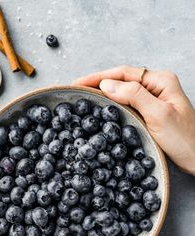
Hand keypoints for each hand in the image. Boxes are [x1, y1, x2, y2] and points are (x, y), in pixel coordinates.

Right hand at [73, 65, 194, 174]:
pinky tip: (103, 111)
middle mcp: (156, 87)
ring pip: (123, 92)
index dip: (98, 77)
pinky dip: (113, 106)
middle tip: (76, 90)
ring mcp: (153, 101)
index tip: (78, 83)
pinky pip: (128, 105)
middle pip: (121, 80)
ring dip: (104, 95)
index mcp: (160, 81)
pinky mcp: (150, 114)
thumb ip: (133, 95)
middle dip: (98, 83)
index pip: (123, 73)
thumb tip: (106, 85)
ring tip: (84, 99)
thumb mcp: (158, 115)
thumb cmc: (184, 139)